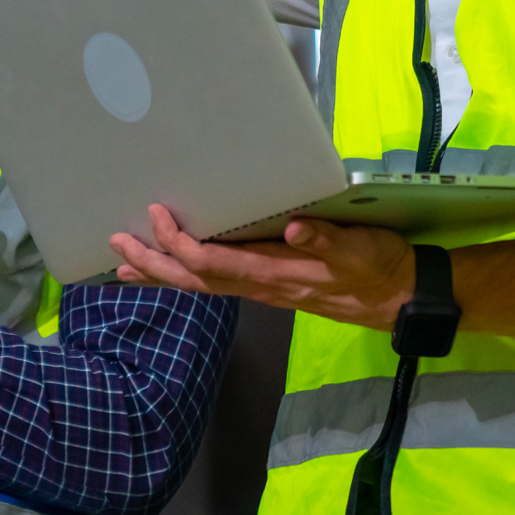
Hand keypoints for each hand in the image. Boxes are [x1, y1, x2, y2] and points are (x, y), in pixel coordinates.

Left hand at [110, 204, 416, 330]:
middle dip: (155, 264)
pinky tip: (173, 271)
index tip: (157, 217)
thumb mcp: (360, 248)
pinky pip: (216, 286)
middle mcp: (262, 286)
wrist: (398, 297)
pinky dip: (187, 278)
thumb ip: (327, 240)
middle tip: (117, 246)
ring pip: (201, 286)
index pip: (216, 263)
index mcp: (277, 273)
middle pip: (196, 281)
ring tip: (126, 263)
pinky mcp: (270, 287)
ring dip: (163, 274)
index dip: (181, 244)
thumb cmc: (378, 266)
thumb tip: (296, 229)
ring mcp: (264, 290)